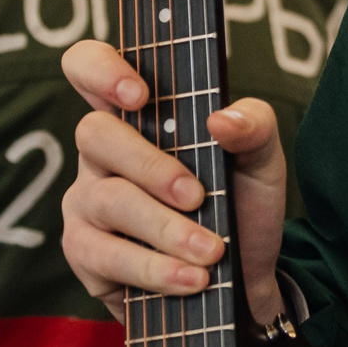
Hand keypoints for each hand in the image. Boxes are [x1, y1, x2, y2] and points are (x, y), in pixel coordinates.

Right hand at [59, 39, 288, 324]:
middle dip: (150, 166)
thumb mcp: (262, 159)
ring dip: (164, 229)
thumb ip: (254, 126)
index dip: (100, 69)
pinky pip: (105, 257)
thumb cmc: (241, 201)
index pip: (89, 67)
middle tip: (198, 196)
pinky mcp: (84, 253)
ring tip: (210, 252)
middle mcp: (101, 151)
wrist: (245, 275)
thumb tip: (221, 119)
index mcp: (136, 113)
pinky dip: (155, 269)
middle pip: (95, 134)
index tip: (140, 95)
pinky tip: (191, 279)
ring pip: (107, 201)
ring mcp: (86, 200)